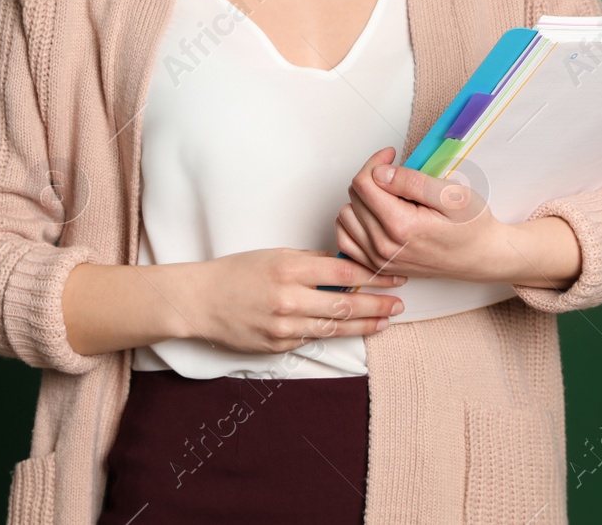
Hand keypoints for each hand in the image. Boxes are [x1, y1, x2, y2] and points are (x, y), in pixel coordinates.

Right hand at [186, 248, 405, 354]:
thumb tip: (344, 263)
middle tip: (399, 303)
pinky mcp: (278, 345)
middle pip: (346, 305)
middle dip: (378, 305)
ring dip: (365, 325)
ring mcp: (284, 326)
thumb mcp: (275, 255)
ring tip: (385, 320)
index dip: (375, 276)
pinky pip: (313, 339)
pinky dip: (333, 333)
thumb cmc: (236, 273)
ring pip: (335, 328)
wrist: (201, 301)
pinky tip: (352, 330)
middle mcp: (289, 299)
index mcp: (289, 269)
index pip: (345, 273)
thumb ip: (311, 261)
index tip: (394, 277)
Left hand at [336, 147, 511, 282]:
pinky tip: (373, 215)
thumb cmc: (471, 226)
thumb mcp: (451, 195)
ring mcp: (379, 259)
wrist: (481, 257)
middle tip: (394, 173)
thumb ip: (413, 181)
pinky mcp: (378, 266)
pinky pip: (346, 240)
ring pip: (345, 217)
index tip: (391, 155)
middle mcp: (384, 246)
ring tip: (386, 195)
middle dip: (371, 178)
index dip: (375, 162)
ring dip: (360, 200)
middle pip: (353, 198)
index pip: (363, 183)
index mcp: (400, 226)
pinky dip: (354, 223)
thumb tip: (380, 173)